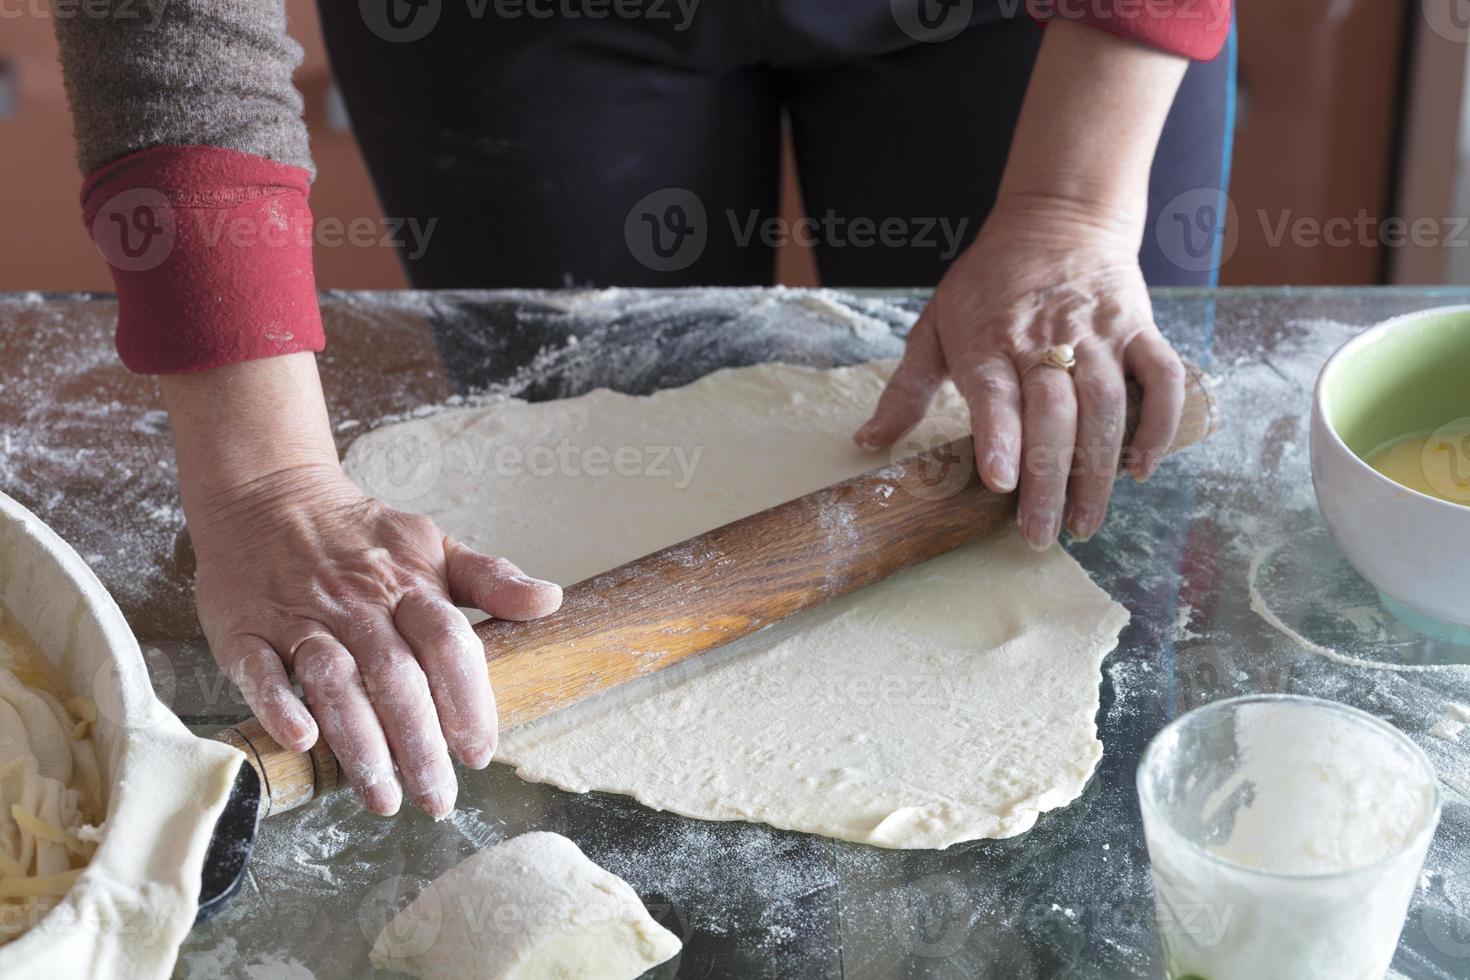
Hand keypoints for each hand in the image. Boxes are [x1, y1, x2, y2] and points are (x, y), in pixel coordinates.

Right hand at [189, 463, 562, 817]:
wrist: (269, 495)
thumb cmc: (362, 537)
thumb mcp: (434, 545)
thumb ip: (492, 579)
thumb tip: (551, 601)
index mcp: (409, 586)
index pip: (447, 643)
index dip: (467, 698)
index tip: (480, 751)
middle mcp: (357, 605)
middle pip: (394, 677)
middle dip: (419, 744)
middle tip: (436, 798)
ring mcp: (299, 618)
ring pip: (333, 682)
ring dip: (359, 743)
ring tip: (382, 797)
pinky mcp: (245, 631)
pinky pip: (259, 671)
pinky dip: (278, 705)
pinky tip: (302, 741)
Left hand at [855, 197, 1184, 547]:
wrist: (1055, 216)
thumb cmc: (987, 282)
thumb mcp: (934, 325)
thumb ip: (905, 389)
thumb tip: (867, 441)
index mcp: (987, 341)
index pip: (995, 394)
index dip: (1000, 437)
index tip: (1001, 482)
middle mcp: (1044, 340)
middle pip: (1054, 415)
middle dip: (1050, 480)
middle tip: (1042, 535)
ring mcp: (1096, 334)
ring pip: (1108, 405)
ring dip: (1100, 468)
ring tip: (1087, 520)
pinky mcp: (1138, 328)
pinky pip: (1161, 378)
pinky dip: (1159, 423)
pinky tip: (1142, 466)